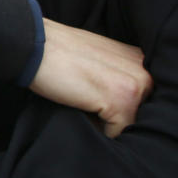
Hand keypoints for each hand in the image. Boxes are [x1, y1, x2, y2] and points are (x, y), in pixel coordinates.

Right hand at [30, 19, 152, 136]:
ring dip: (106, 123)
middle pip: (139, 115)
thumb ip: (117, 72)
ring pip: (129, 125)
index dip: (118, 106)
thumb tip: (122, 104)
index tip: (96, 96)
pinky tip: (80, 106)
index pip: (142, 100)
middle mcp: (143, 72)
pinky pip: (116, 132)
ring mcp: (135, 86)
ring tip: (83, 101)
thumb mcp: (98, 57)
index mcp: (138, 60)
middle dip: (116, 117)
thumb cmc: (58, 53)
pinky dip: (97, 130)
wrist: (33, 44)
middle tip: (88, 100)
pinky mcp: (121, 100)